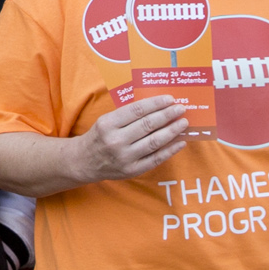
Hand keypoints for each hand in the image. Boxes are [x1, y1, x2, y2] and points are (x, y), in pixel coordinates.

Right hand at [71, 98, 189, 184]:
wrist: (85, 162)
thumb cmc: (100, 136)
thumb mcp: (107, 120)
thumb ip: (128, 115)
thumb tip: (158, 107)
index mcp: (108, 124)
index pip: (137, 110)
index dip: (156, 104)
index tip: (170, 99)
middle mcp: (116, 140)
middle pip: (148, 125)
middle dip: (167, 115)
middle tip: (181, 108)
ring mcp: (125, 157)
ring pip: (154, 142)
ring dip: (172, 131)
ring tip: (183, 123)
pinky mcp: (132, 170)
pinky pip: (155, 159)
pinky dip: (170, 150)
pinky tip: (180, 142)